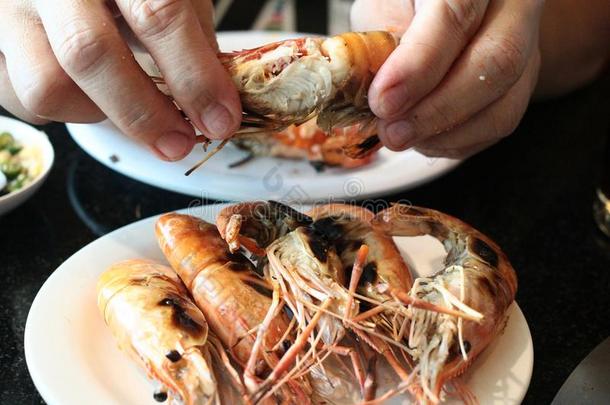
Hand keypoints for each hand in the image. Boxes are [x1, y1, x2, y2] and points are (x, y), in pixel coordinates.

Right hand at [0, 0, 240, 160]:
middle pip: (89, 54)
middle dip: (144, 113)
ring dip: (97, 114)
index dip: (195, 76)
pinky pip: (19, 97)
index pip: (158, 15)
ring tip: (127, 104)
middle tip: (179, 142)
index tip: (220, 119)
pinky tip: (89, 94)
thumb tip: (214, 99)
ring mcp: (11, 9)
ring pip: (46, 86)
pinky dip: (64, 111)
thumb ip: (190, 34)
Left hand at [352, 0, 543, 158]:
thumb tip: (380, 90)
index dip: (419, 64)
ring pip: (504, 104)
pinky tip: (424, 137)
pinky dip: (456, 142)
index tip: (383, 101)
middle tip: (391, 132)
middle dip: (437, 110)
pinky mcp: (525, 84)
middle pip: (497, 62)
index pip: (456, 14)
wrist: (447, 17)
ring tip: (401, 136)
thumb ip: (380, 41)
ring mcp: (530, 47)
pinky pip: (499, 125)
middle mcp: (514, 6)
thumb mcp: (383, 9)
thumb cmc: (406, 8)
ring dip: (445, 134)